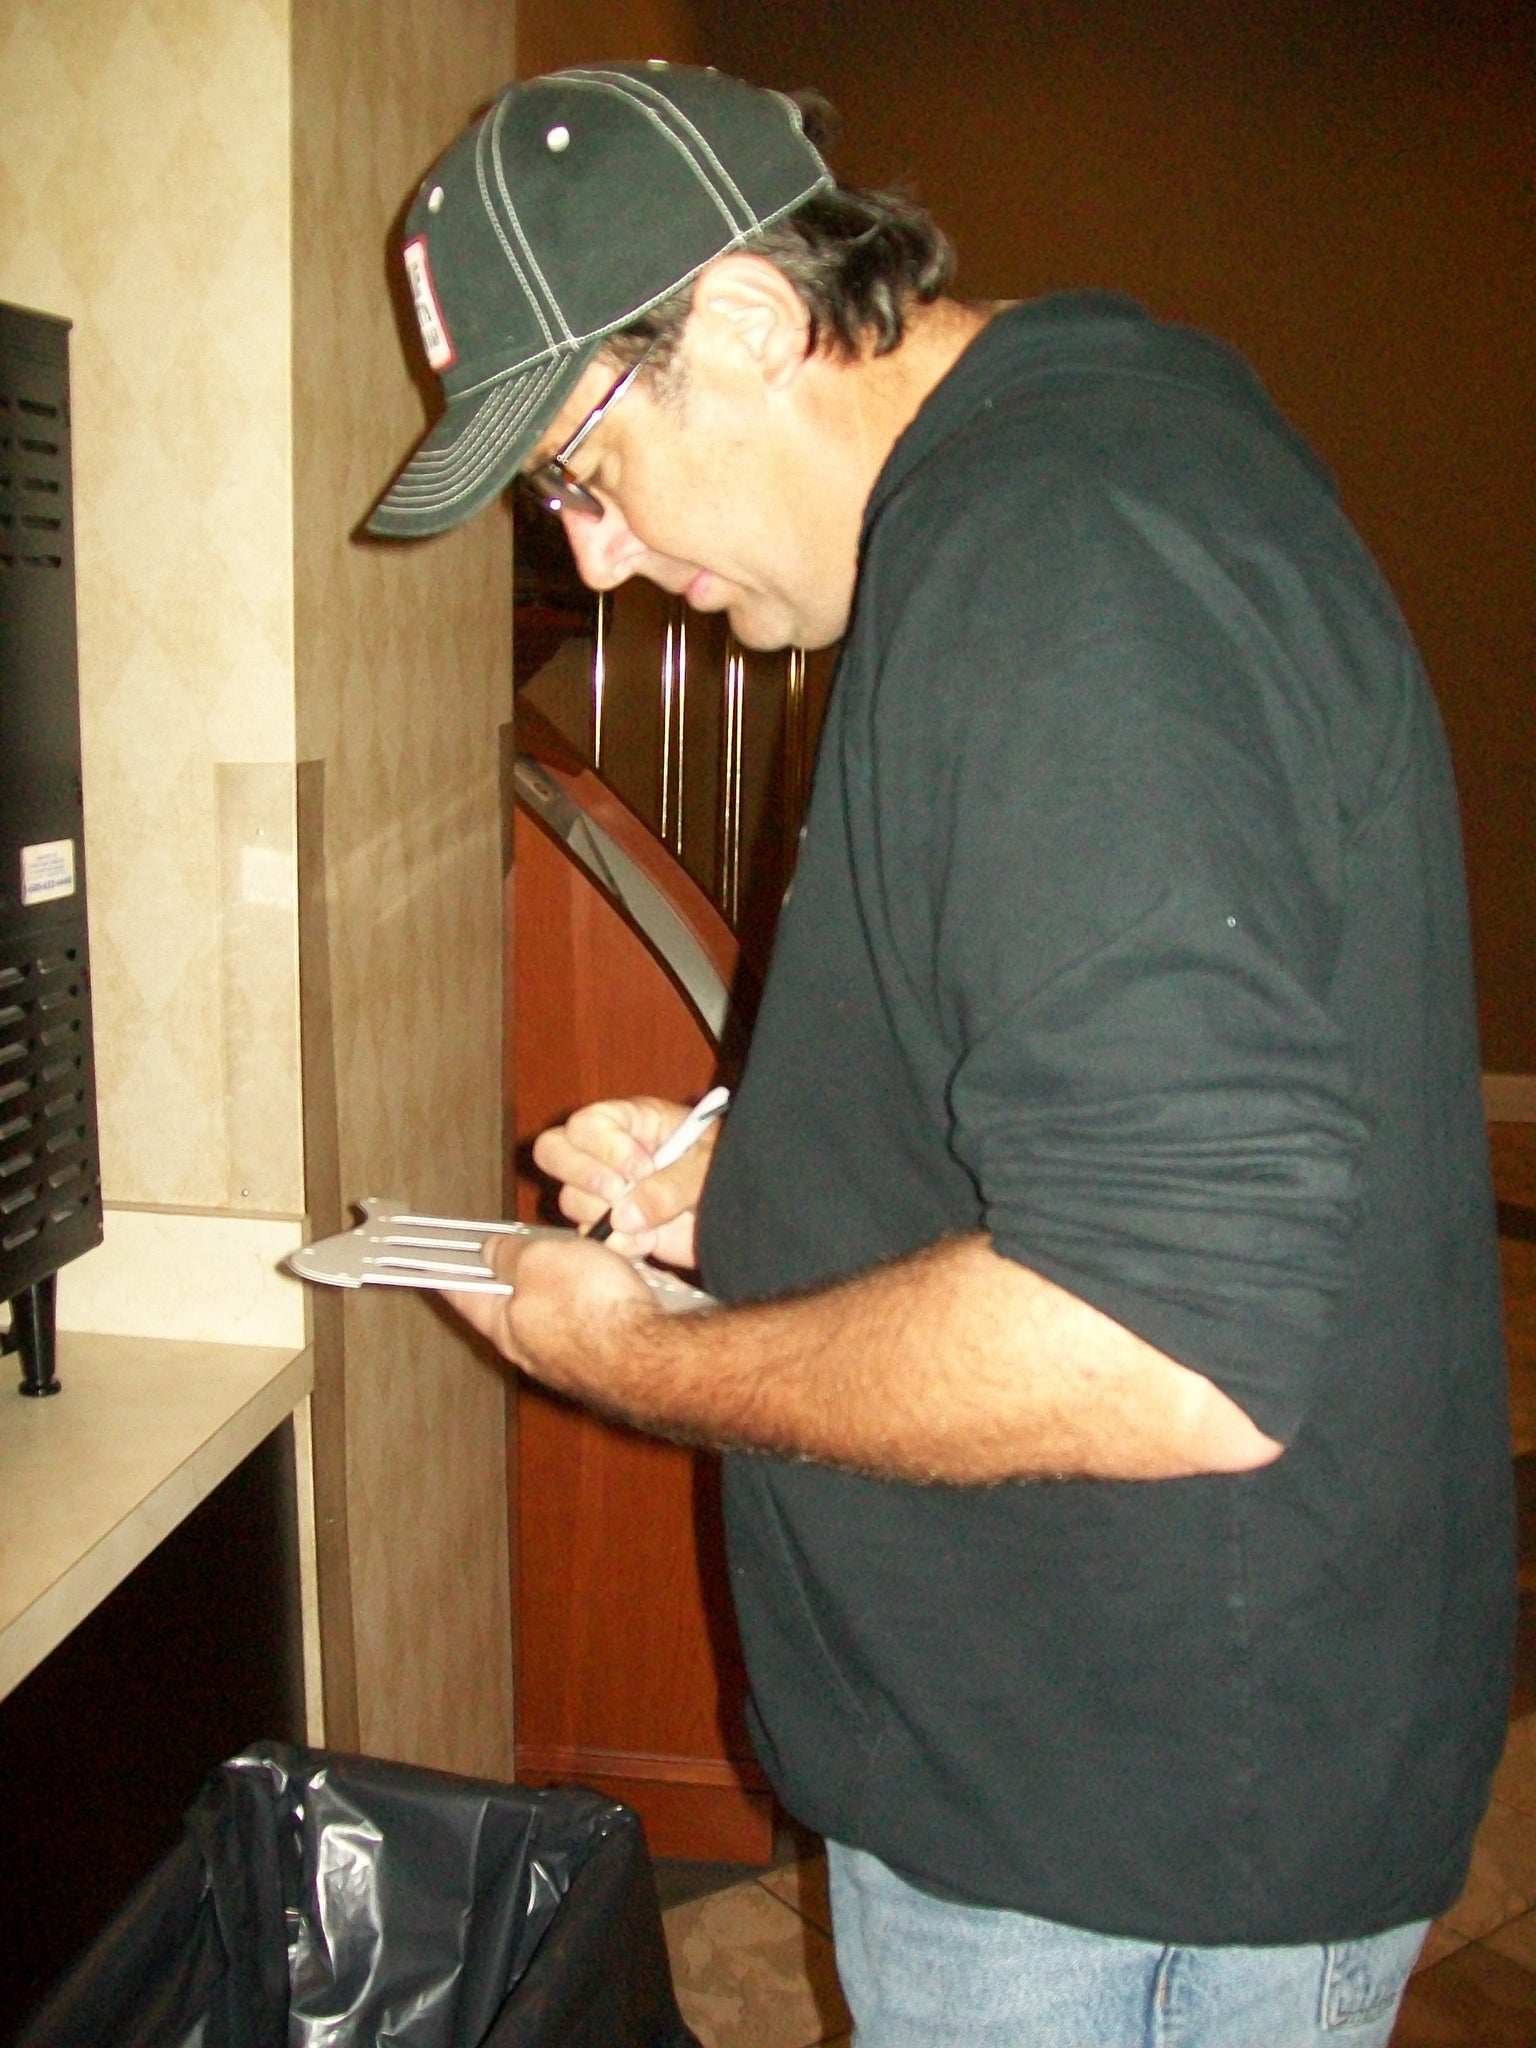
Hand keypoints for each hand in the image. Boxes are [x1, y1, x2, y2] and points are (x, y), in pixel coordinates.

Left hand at [447, 1231, 653, 1387]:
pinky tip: (608, 1288)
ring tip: (574, 1260)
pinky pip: (587, 1324)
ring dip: (556, 1289)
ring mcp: (569, 1361)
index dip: (445, 1274)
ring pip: (552, 1317)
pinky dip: (589, 1303)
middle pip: (508, 1307)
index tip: (429, 1265)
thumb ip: (512, 1255)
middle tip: (512, 1251)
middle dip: (509, 1279)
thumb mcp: (541, 1260)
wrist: (653, 1358)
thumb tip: (490, 1252)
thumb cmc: (592, 1307)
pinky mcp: (604, 1363)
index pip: (462, 1294)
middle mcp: (531, 1350)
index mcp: (504, 1326)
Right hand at [531, 1095, 719, 1267]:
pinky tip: (646, 1243)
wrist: (744, 1217)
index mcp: (633, 1121)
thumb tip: (624, 1215)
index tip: (642, 1168)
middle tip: (619, 1193)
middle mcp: (610, 1153)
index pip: (587, 1123)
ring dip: (601, 1214)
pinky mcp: (614, 1228)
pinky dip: (614, 1244)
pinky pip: (590, 1236)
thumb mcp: (709, 1167)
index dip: (605, 1147)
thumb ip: (671, 1185)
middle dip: (582, 1175)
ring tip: (646, 1222)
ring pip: (570, 1198)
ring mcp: (607, 1192)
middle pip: (554, 1151)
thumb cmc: (730, 1171)